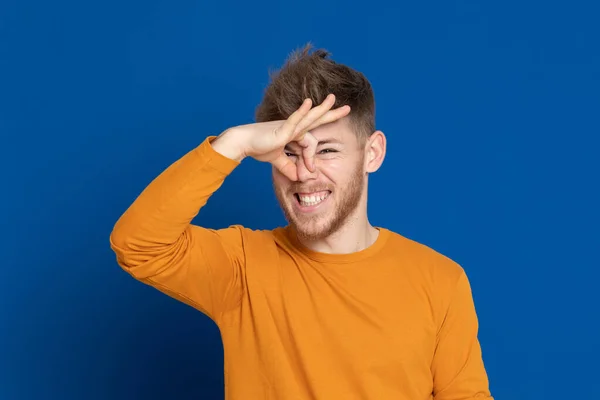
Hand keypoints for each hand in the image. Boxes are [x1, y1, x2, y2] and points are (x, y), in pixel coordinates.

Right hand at [223, 94, 349, 180]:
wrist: (243, 143)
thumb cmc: (258, 147)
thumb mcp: (278, 160)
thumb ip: (288, 167)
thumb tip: (298, 177)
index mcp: (294, 133)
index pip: (311, 144)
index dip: (311, 159)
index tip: (309, 173)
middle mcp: (294, 127)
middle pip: (317, 119)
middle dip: (332, 114)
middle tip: (348, 108)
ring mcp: (288, 126)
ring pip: (309, 117)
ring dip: (322, 108)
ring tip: (333, 99)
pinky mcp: (282, 129)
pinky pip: (294, 119)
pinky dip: (301, 112)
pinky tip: (308, 103)